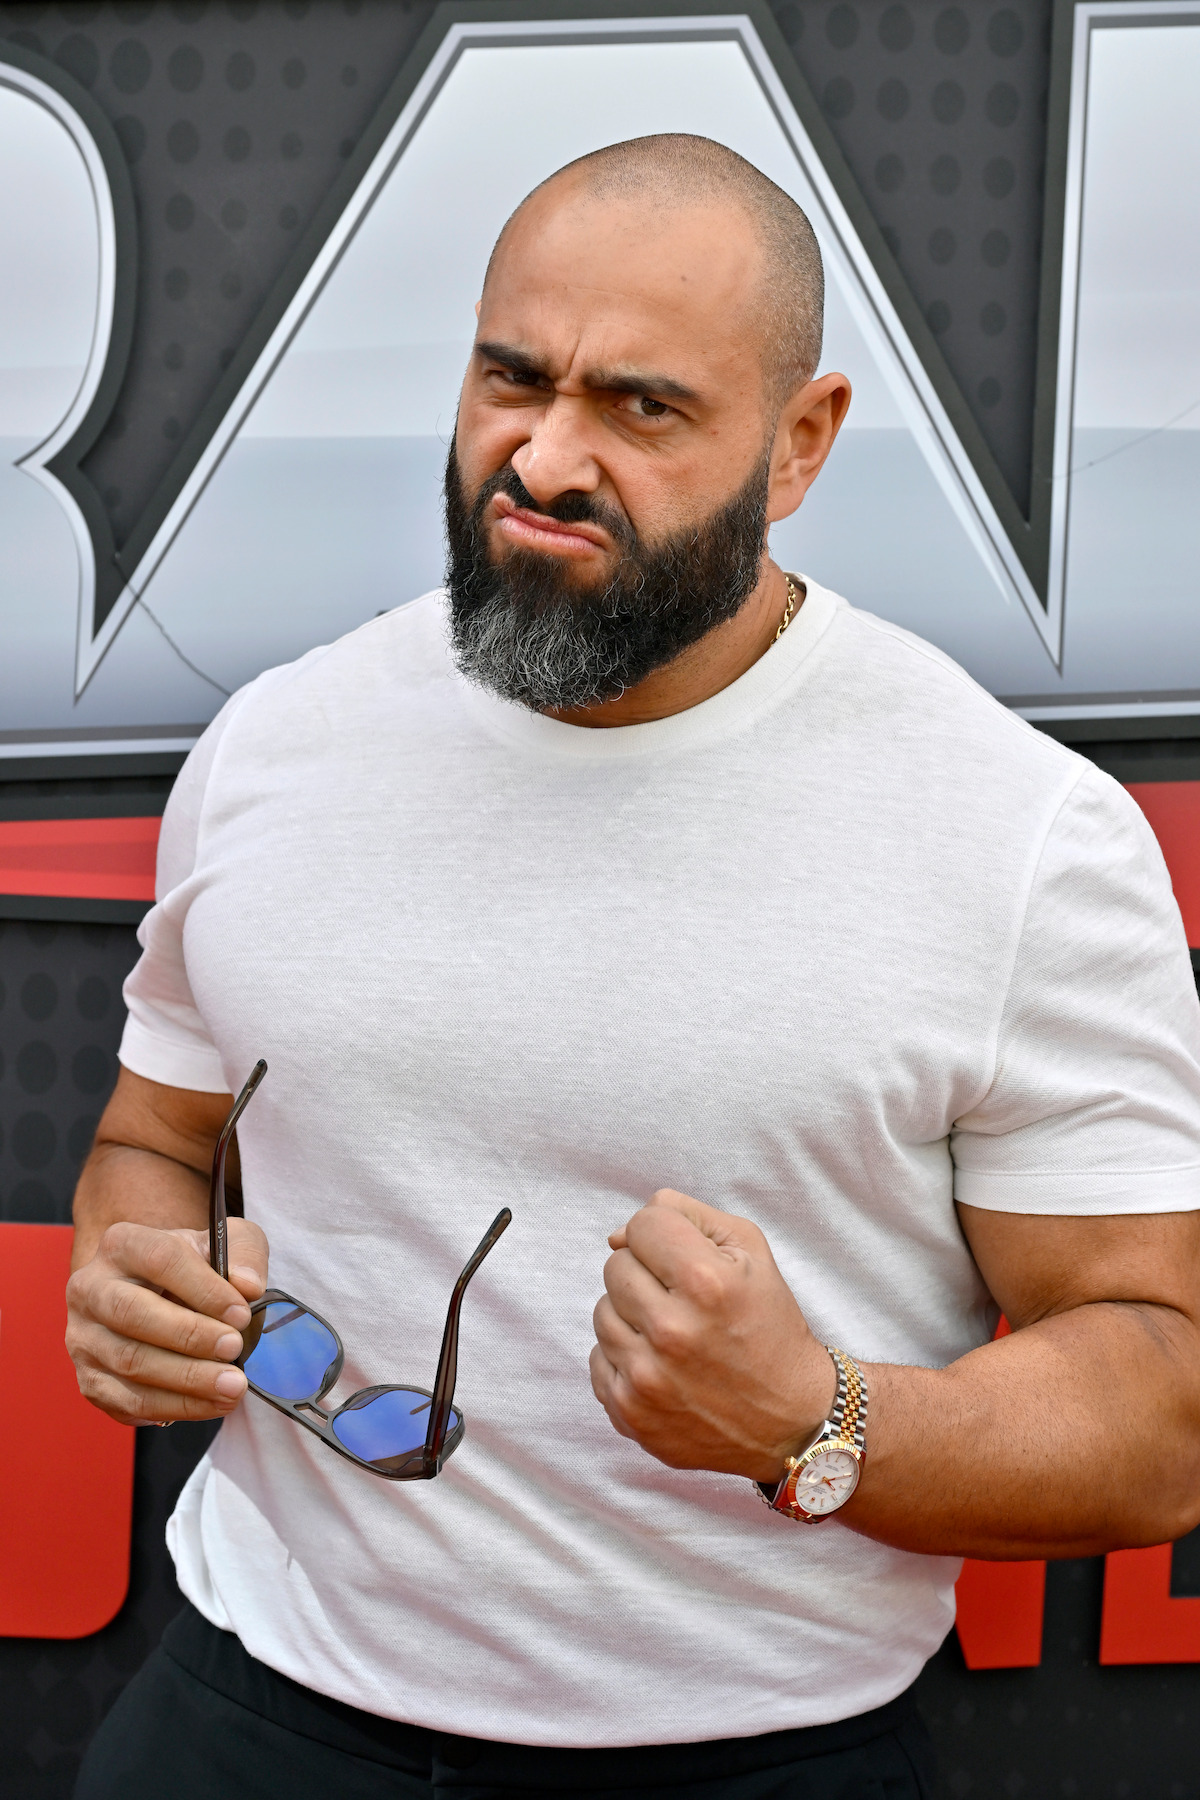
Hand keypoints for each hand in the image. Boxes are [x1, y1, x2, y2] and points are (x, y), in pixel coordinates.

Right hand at [66, 1218, 268, 1425]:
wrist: (157, 1296)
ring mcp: (84, 1337)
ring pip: (130, 1363)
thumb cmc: (194, 1268)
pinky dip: (176, 1407)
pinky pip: (129, 1401)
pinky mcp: (90, 1380)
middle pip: (132, 1313)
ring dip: (187, 1380)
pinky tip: (213, 1404)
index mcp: (123, 1244)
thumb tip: (249, 1286)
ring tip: (233, 1386)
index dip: (203, 1289)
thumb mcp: (224, 1243)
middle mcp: (91, 1289)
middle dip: (190, 1336)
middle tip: (235, 1349)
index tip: (242, 1314)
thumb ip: (244, 1254)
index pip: (160, 1260)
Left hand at [590, 1189, 835, 1481]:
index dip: (664, 1234)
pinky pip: (598, 1359)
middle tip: (684, 1298)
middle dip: (648, 1273)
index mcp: (705, 1282)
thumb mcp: (750, 1251)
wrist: (792, 1420)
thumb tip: (616, 1236)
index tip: (685, 1257)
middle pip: (616, 1265)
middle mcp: (671, 1330)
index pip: (642, 1224)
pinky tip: (663, 1365)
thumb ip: (684, 1215)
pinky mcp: (629, 1412)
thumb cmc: (770, 1326)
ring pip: (602, 1311)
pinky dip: (625, 1357)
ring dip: (633, 1315)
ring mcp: (646, 1377)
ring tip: (675, 1332)